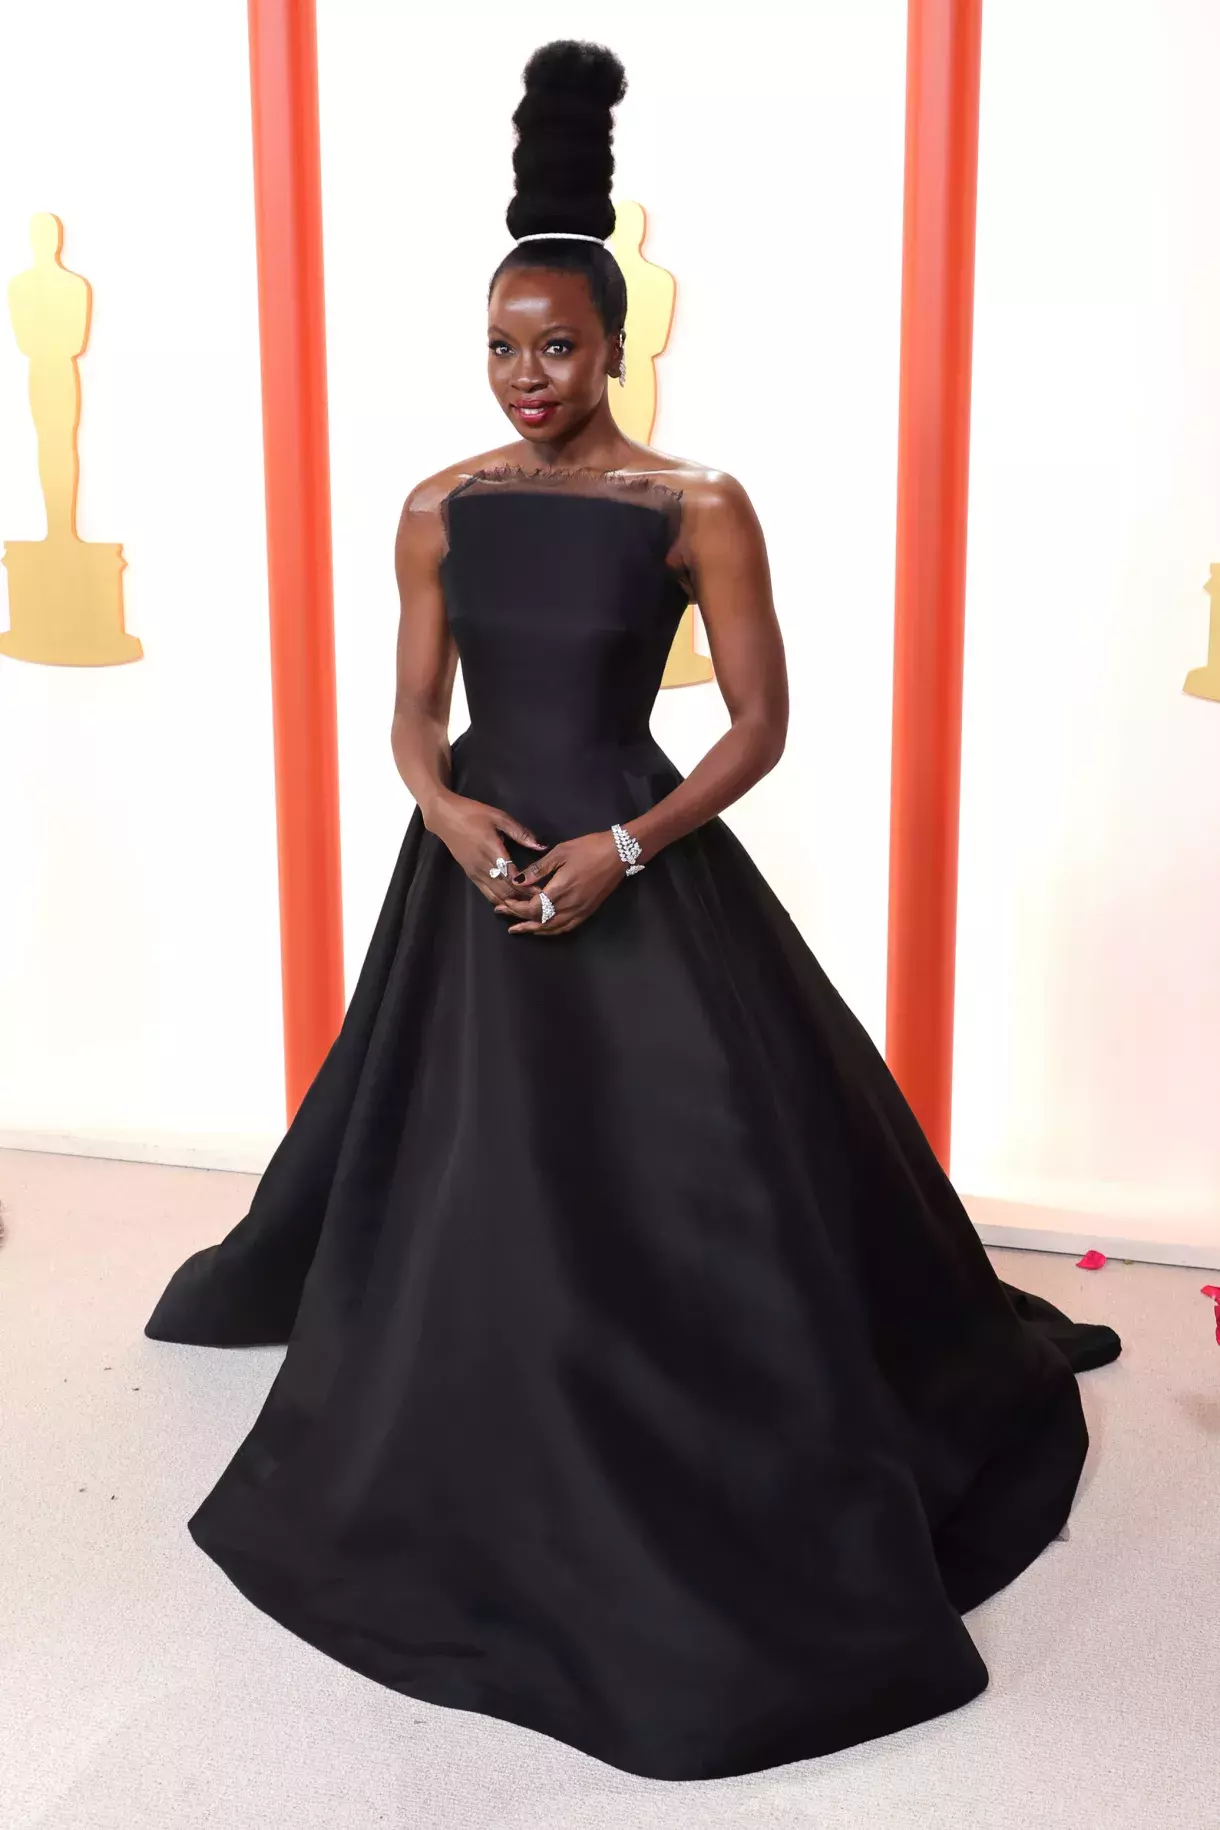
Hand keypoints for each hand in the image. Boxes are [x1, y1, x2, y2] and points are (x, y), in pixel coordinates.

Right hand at [424, 789, 546, 906]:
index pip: (512, 876)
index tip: (543, 891)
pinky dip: (499, 900)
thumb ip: (521, 833)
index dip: (527, 886)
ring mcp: (475, 872)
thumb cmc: (473, 813)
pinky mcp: (470, 875)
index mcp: (492, 850)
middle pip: (506, 890)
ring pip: (496, 895)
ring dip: (512, 902)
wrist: (444, 817)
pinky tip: (510, 903)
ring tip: (528, 905)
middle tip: (540, 902)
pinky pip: (486, 893)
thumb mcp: (499, 817)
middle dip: (523, 898)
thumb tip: (541, 846)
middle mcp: (483, 865)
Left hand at [493, 829, 626, 935]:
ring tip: (519, 929)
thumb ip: (539, 869)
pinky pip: (567, 927)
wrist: (619, 854)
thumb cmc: (589, 848)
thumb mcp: (560, 852)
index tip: (504, 903)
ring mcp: (580, 910)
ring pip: (553, 927)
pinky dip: (552, 931)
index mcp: (561, 889)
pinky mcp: (588, 911)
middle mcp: (570, 904)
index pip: (533, 907)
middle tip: (503, 917)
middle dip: (520, 920)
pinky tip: (543, 930)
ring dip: (534, 929)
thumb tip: (518, 882)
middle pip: (540, 920)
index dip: (516, 908)